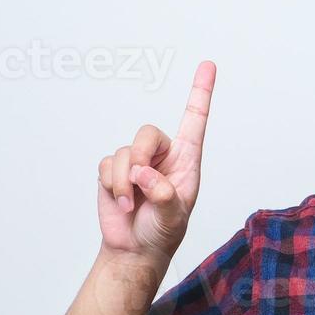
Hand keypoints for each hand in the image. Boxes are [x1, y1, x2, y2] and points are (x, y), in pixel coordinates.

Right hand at [96, 60, 215, 264]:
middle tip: (139, 183)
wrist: (135, 249)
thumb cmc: (162, 233)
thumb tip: (143, 173)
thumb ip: (164, 195)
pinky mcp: (113, 171)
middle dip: (140, 157)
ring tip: (131, 205)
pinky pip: (105, 164)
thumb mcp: (173, 218)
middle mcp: (162, 157)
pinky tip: (120, 202)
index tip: (209, 65)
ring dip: (123, 181)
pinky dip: (110, 184)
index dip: (200, 93)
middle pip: (148, 132)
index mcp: (186, 161)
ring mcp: (136, 163)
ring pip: (124, 152)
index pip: (195, 121)